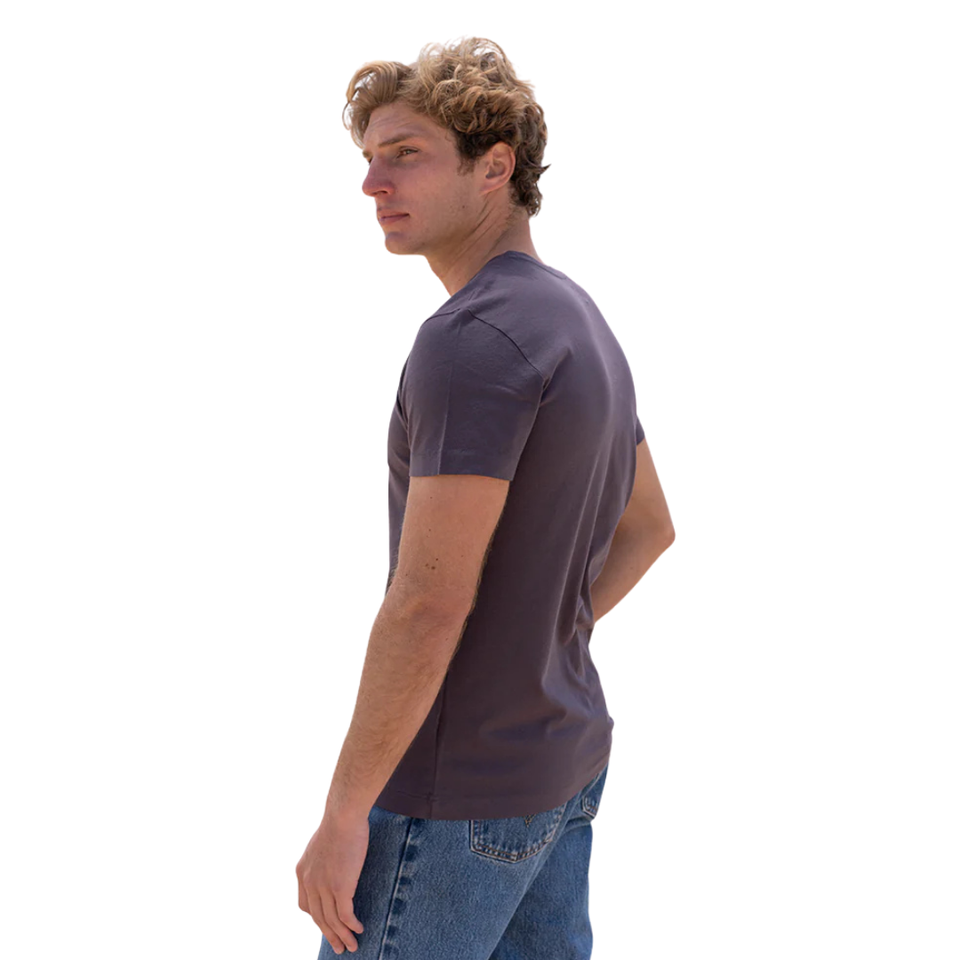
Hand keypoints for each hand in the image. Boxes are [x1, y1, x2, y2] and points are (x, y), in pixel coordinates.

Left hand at [296, 810, 368, 954]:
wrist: (343, 816)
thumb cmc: (338, 823)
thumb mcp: (321, 843)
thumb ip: (322, 858)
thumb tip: (333, 862)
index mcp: (302, 872)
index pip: (305, 904)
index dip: (316, 917)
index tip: (326, 924)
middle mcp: (309, 882)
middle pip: (318, 917)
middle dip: (329, 934)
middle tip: (339, 947)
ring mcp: (323, 886)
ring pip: (332, 920)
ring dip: (342, 936)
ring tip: (351, 946)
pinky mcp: (340, 886)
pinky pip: (345, 915)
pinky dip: (352, 925)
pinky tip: (359, 929)